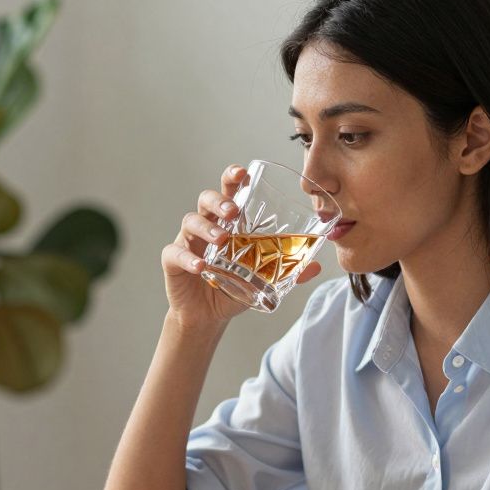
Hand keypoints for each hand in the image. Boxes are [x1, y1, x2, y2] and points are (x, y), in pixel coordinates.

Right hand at [161, 165, 322, 330]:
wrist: (208, 315)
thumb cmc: (233, 287)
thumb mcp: (263, 279)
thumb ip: (288, 271)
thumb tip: (316, 266)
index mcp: (226, 222)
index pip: (228, 192)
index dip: (232, 178)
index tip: (242, 173)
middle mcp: (206, 226)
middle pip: (206, 199)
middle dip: (219, 200)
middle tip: (233, 211)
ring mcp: (187, 242)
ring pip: (191, 221)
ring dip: (207, 226)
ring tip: (222, 239)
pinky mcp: (174, 262)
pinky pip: (175, 253)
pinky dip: (188, 258)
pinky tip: (200, 266)